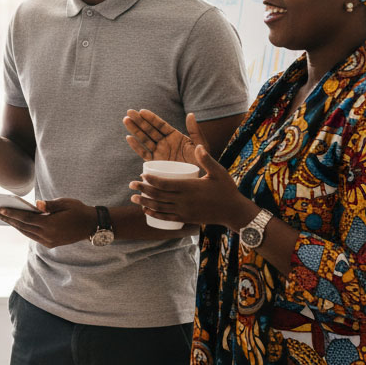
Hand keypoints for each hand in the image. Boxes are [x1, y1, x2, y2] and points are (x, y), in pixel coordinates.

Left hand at [0, 197, 94, 248]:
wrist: (92, 225)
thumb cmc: (78, 210)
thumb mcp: (65, 203)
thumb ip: (49, 204)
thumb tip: (35, 204)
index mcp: (51, 225)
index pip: (26, 219)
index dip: (12, 214)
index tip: (0, 209)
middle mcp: (48, 236)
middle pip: (23, 227)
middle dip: (8, 219)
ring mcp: (49, 241)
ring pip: (26, 232)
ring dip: (13, 224)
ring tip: (1, 216)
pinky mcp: (50, 243)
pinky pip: (32, 235)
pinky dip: (23, 228)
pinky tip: (16, 222)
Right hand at [123, 109, 207, 163]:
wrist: (199, 177)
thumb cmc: (202, 160)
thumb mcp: (200, 143)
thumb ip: (195, 130)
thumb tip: (190, 114)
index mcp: (174, 136)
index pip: (160, 125)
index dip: (151, 118)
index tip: (142, 111)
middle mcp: (164, 142)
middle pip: (149, 130)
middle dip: (139, 121)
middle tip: (129, 112)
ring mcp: (159, 152)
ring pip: (144, 139)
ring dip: (135, 130)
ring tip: (126, 120)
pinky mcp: (156, 163)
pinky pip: (144, 154)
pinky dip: (136, 147)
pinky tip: (129, 138)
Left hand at [129, 144, 255, 227]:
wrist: (234, 212)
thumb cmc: (226, 189)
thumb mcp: (218, 172)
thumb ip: (207, 159)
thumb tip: (198, 145)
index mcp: (189, 187)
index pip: (164, 184)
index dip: (151, 180)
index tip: (141, 174)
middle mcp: (184, 200)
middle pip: (158, 195)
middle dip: (142, 189)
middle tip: (131, 184)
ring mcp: (184, 211)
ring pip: (159, 207)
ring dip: (144, 203)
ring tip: (133, 198)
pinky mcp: (186, 219)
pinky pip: (166, 218)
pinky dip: (154, 214)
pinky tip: (146, 211)